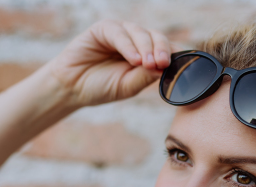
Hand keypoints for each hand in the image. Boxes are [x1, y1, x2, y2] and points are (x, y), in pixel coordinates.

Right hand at [44, 20, 174, 107]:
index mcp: (146, 56)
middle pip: (158, 38)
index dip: (175, 56)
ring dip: (147, 48)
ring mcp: (122, 33)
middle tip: (162, 64)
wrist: (72, 88)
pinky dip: (128, 46)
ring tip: (148, 63)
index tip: (182, 67)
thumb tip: (166, 69)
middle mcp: (137, 42)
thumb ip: (146, 76)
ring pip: (141, 33)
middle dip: (162, 50)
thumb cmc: (101, 87)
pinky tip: (134, 59)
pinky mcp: (104, 29)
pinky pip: (120, 33)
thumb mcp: (128, 86)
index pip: (167, 51)